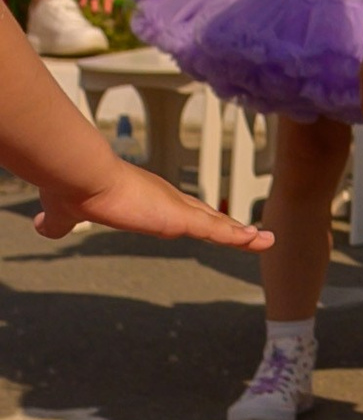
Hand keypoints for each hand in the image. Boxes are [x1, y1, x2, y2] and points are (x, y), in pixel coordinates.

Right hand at [36, 155, 269, 250]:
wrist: (80, 178)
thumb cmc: (73, 189)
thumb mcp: (64, 213)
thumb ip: (58, 223)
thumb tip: (41, 226)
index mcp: (146, 200)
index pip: (179, 212)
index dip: (198, 219)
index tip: (212, 224)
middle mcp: (166, 200)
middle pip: (206, 216)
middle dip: (228, 225)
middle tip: (250, 233)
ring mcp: (175, 208)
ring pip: (218, 224)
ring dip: (241, 233)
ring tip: (265, 240)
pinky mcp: (178, 218)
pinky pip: (217, 230)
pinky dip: (238, 236)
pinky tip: (256, 241)